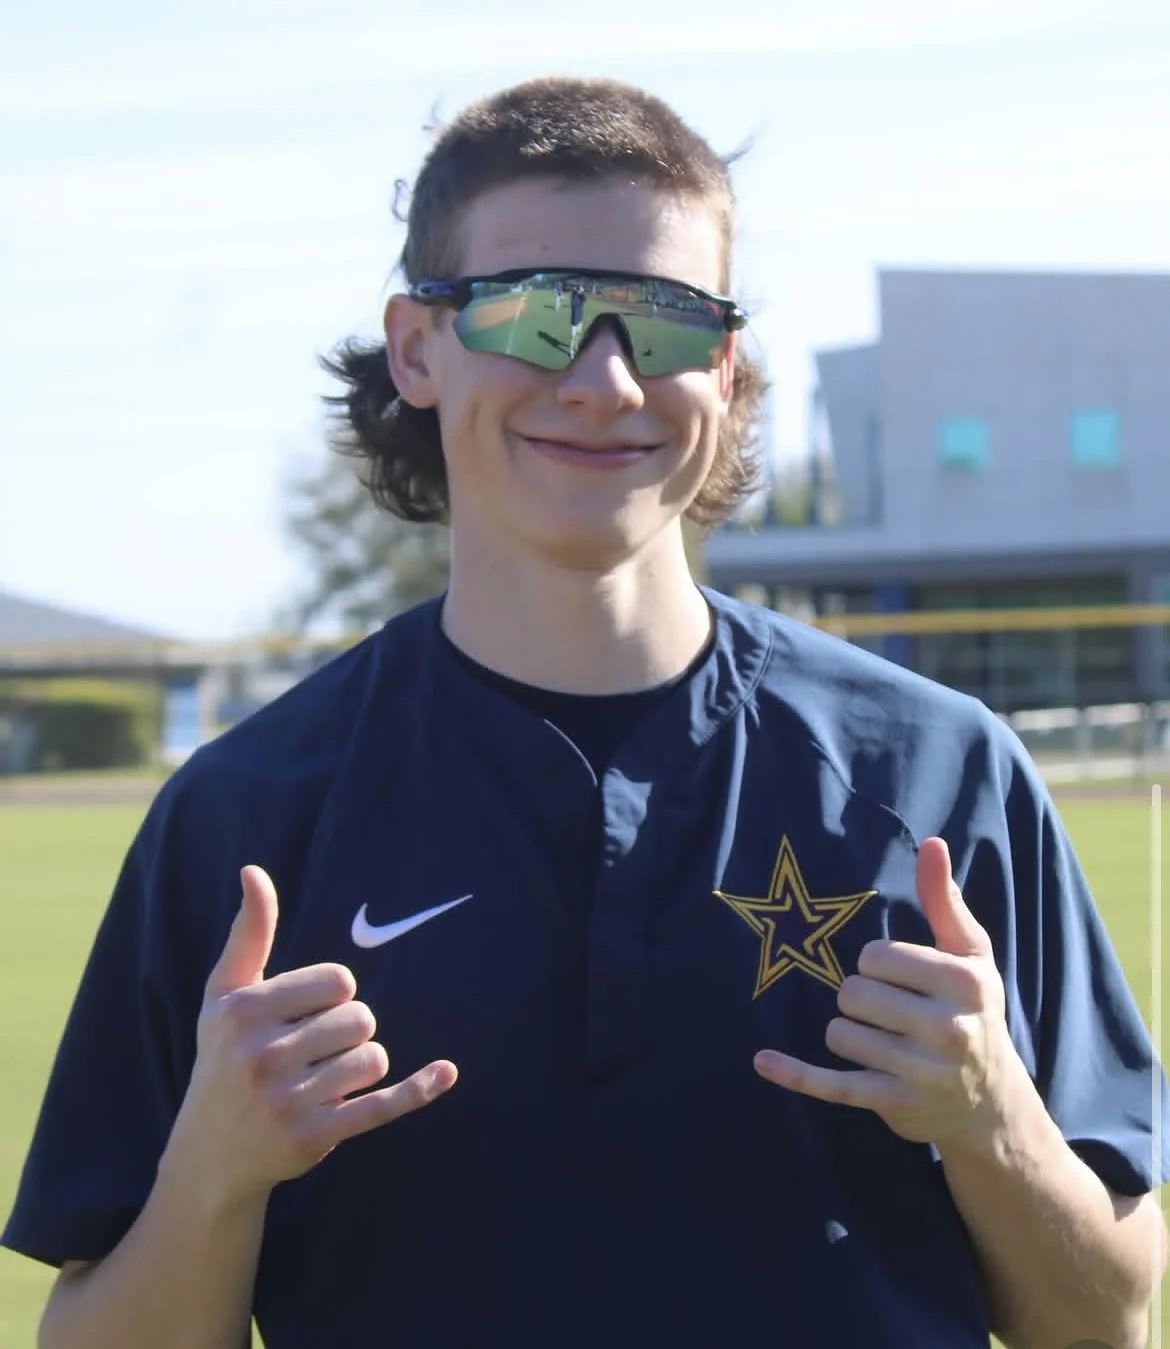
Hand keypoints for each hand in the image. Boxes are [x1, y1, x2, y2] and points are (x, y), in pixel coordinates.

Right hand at [164, 865, 457, 1204]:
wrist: (209, 1152)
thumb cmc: (224, 1056)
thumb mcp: (225, 993)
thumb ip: (249, 932)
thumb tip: (253, 871)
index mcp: (244, 1012)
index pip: (338, 981)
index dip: (334, 994)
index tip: (305, 1014)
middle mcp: (262, 1056)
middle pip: (360, 1019)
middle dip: (349, 1031)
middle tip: (314, 1052)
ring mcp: (288, 1102)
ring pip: (374, 1059)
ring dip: (363, 1065)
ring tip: (325, 1078)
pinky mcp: (314, 1138)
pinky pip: (381, 1106)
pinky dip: (417, 1090)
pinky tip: (446, 1072)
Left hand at [754, 838, 1022, 1148]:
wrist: (991, 1104)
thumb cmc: (973, 1011)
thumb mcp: (969, 954)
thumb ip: (944, 899)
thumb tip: (931, 843)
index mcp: (964, 983)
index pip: (877, 956)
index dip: (876, 963)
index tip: (898, 977)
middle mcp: (948, 1029)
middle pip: (852, 993)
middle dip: (858, 998)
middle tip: (888, 1012)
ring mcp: (920, 1072)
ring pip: (839, 1033)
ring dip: (848, 1033)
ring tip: (881, 1041)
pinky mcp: (894, 1104)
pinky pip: (832, 1084)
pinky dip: (796, 1074)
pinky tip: (763, 1061)